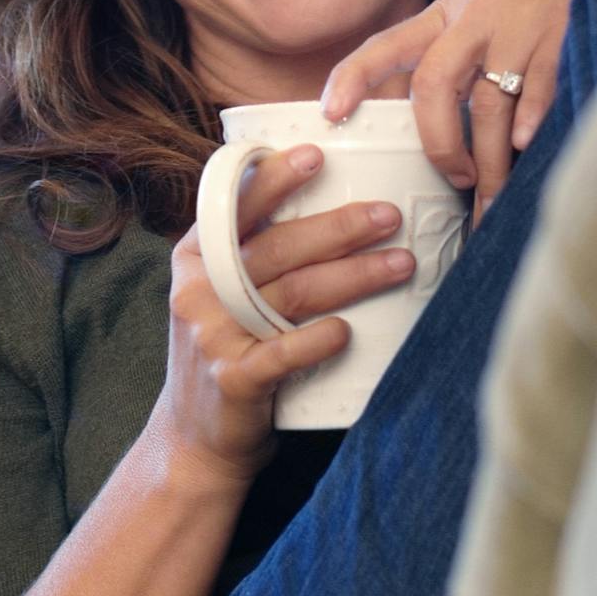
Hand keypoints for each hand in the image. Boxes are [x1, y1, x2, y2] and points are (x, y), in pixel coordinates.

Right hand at [153, 143, 415, 488]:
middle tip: (388, 215)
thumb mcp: (222, 294)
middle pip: (279, 247)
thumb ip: (255, 254)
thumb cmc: (228, 351)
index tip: (316, 156)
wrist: (196, 439)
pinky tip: (348, 332)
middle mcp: (201, 289)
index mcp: (196, 257)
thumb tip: (330, 202)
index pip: (235, 207)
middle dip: (339, 227)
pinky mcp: (235, 380)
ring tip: (400, 263)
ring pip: (294, 293)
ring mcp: (214, 335)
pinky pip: (285, 353)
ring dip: (353, 276)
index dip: (274, 179)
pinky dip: (319, 340)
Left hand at [320, 0, 596, 217]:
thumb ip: (453, 53)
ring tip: (494, 199)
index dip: (352, 77)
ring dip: (490, 160)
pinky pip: (539, 89)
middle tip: (456, 181)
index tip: (331, 113)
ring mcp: (517, 28)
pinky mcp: (560, 37)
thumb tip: (429, 122)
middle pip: (434, 86)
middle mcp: (475, 19)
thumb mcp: (479, 6)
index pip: (387, 44)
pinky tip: (527, 149)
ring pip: (489, 104)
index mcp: (447, 13)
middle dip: (439, 144)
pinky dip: (530, 123)